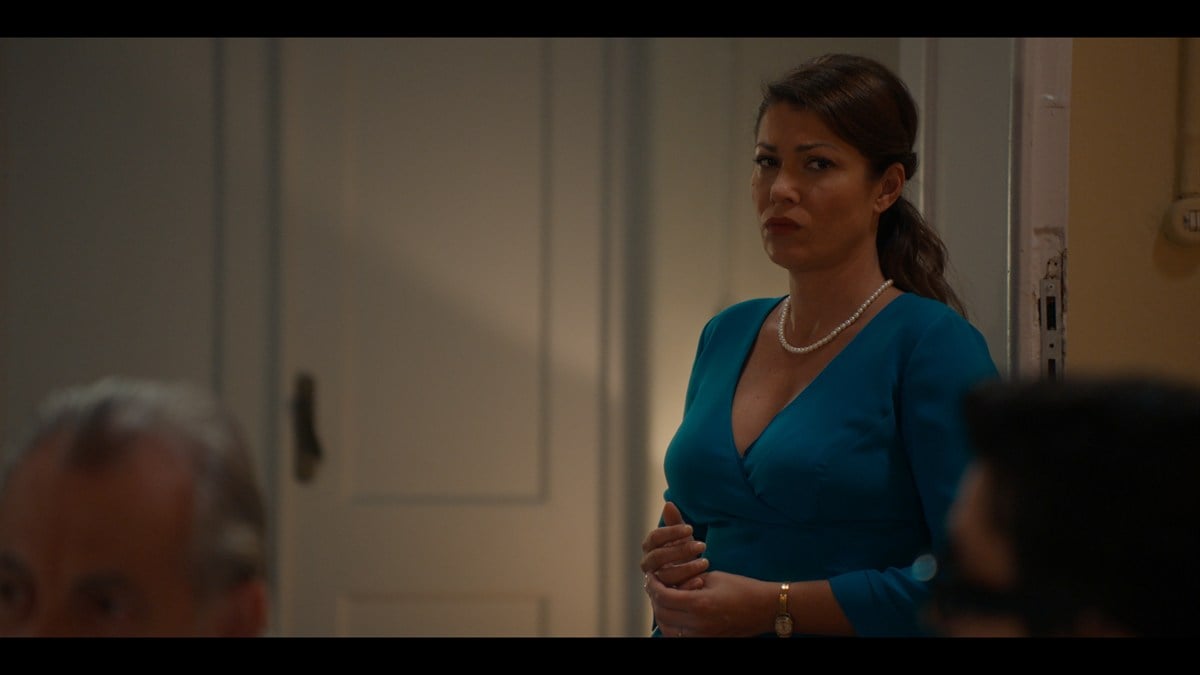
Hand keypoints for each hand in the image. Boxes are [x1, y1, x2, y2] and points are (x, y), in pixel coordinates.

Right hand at [640, 501, 706, 590]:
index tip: (691, 528)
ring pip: (665, 576)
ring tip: (706, 562)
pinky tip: (702, 581)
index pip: (654, 538)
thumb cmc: (683, 554)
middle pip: (658, 557)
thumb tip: (669, 504)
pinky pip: (673, 593)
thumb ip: (675, 523)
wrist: (687, 579)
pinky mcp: (664, 597)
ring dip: (686, 568)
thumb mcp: (682, 538)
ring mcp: (654, 582)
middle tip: (702, 545)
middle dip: (680, 550)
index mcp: (649, 548)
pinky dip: (687, 587)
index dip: (671, 532)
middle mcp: (648, 565)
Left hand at [646, 571, 771, 637]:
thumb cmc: (742, 589)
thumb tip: (666, 581)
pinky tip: (674, 613)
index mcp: (700, 605)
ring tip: (663, 599)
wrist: (765, 609)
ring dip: (661, 614)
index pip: (664, 597)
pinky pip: (680, 637)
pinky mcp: (707, 642)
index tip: (651, 577)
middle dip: (655, 599)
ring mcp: (703, 637)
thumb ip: (686, 580)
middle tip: (654, 586)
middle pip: (662, 615)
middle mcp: (699, 625)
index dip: (653, 586)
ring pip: (668, 630)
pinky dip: (672, 626)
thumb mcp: (713, 577)